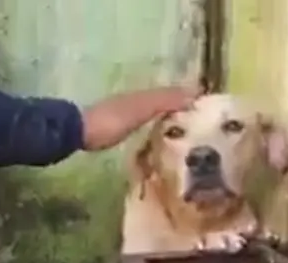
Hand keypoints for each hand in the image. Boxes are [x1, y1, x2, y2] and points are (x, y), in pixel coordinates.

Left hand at [81, 86, 199, 151]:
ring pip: (153, 118)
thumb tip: (195, 93)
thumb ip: (165, 101)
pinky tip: (160, 144)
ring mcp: (124, 118)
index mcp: (143, 96)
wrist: (76, 133)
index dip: (190, 101)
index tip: (210, 112)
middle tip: (203, 130)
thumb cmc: (111, 121)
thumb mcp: (141, 109)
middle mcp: (135, 104)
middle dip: (182, 114)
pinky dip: (156, 133)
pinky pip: (143, 130)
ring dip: (169, 125)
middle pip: (164, 107)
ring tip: (187, 140)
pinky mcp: (116, 133)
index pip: (173, 96)